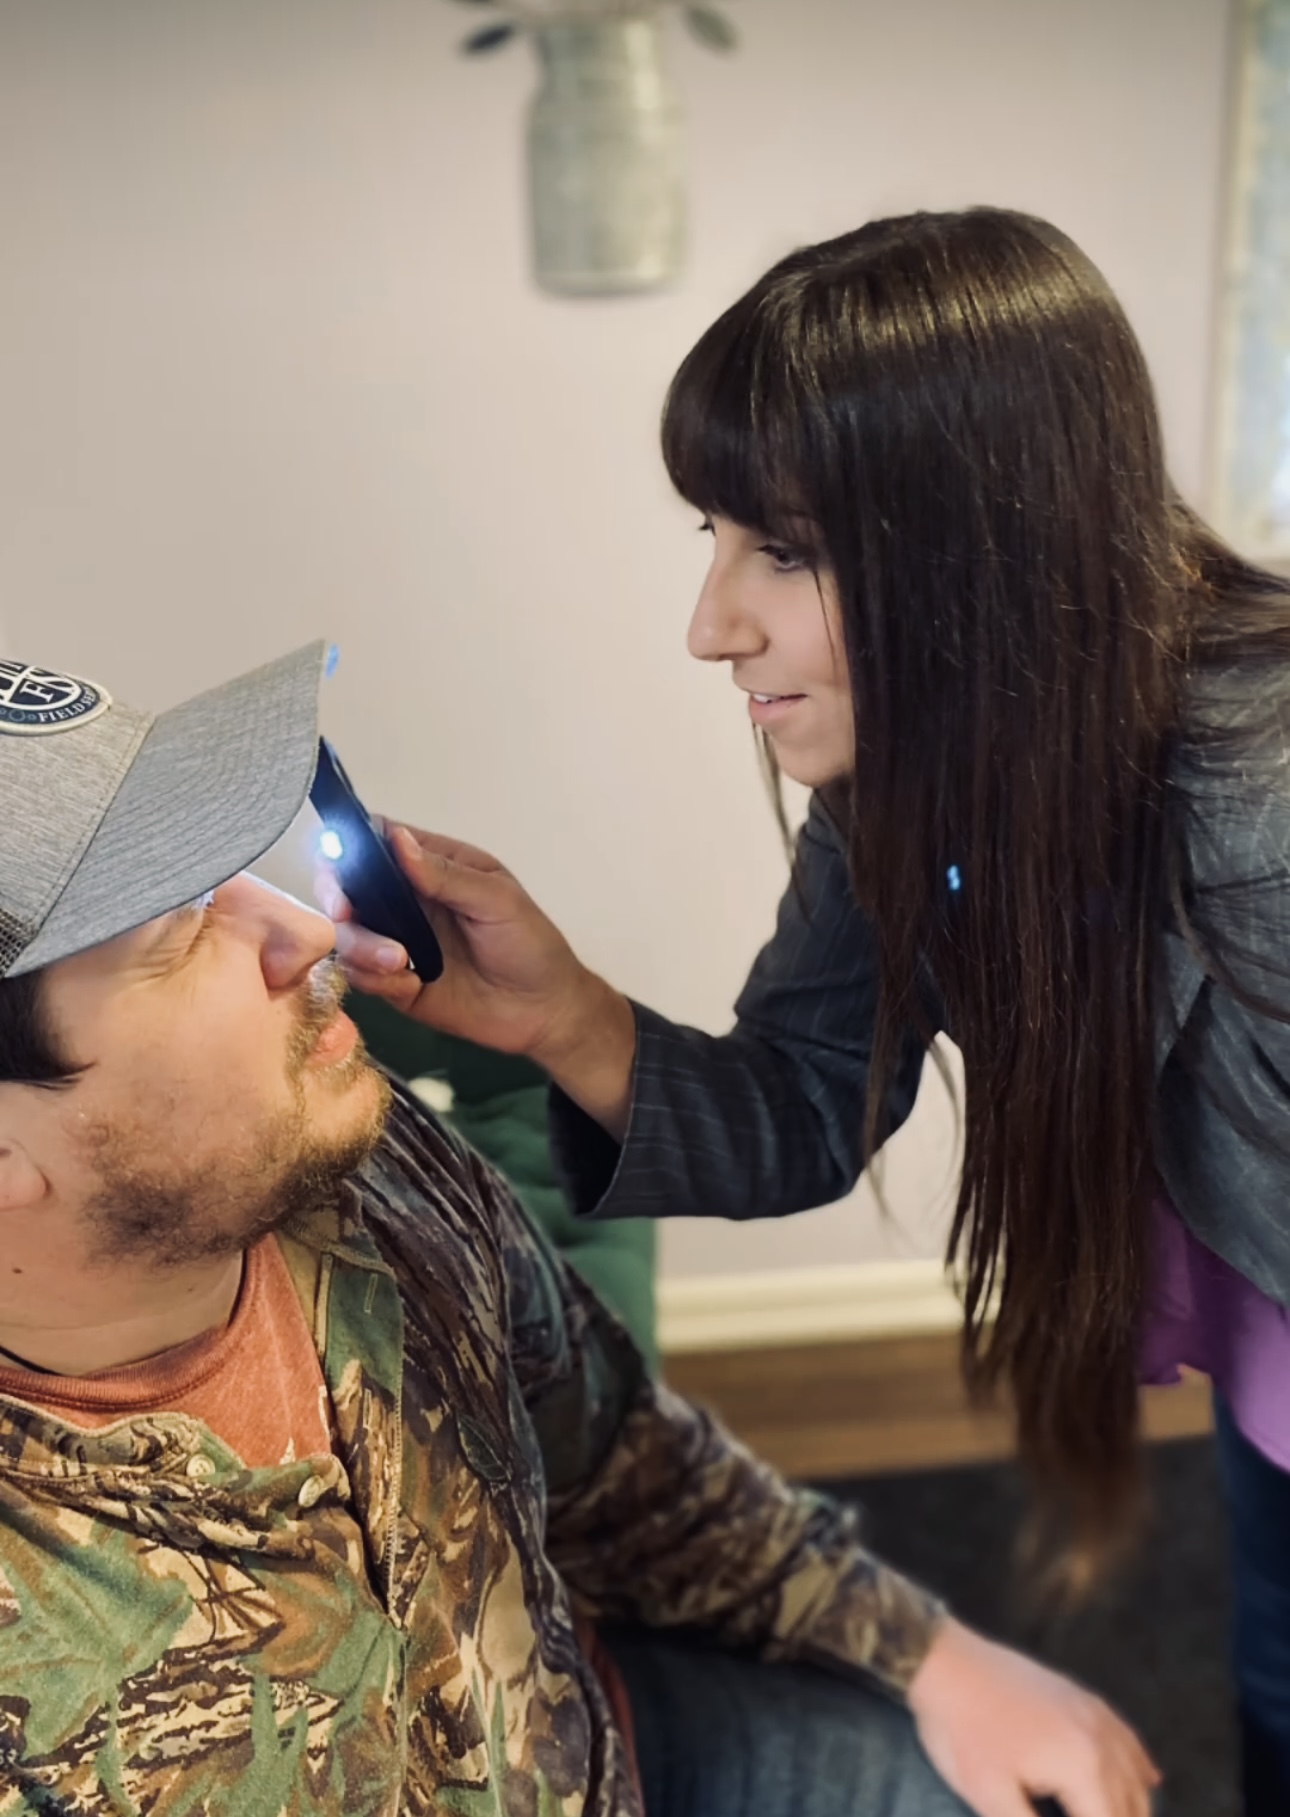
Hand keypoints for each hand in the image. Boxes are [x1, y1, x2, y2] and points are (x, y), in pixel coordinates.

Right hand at [315, 823, 626, 1072]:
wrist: (544, 1012)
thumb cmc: (530, 944)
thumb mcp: (497, 901)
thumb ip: (446, 874)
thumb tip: (396, 838)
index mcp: (432, 867)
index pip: (377, 842)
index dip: (349, 846)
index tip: (338, 861)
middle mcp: (406, 901)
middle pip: (346, 887)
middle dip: (338, 898)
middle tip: (347, 913)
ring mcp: (397, 942)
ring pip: (348, 934)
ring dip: (362, 946)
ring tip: (400, 963)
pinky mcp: (394, 982)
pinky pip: (361, 975)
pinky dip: (374, 978)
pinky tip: (410, 984)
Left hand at [906, 1617, 1159, 1816]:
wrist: (945, 1661)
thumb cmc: (962, 1733)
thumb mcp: (991, 1798)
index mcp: (1084, 1768)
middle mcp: (1103, 1740)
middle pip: (1134, 1808)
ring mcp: (1097, 1713)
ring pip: (1138, 1777)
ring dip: (1133, 1808)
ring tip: (1108, 1816)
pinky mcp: (1085, 1698)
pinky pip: (1129, 1740)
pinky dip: (1140, 1769)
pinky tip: (1148, 1782)